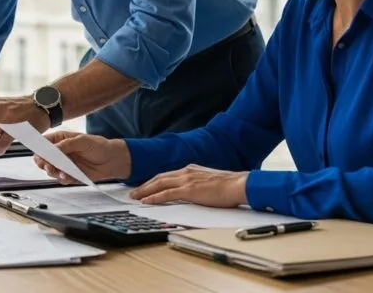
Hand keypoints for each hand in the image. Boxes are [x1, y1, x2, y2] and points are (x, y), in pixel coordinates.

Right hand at [33, 131, 131, 182]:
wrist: (112, 160)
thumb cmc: (99, 146)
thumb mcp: (83, 141)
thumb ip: (67, 144)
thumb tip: (53, 149)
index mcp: (61, 139)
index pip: (43, 143)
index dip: (38, 148)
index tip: (39, 154)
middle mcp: (60, 152)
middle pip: (43, 158)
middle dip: (43, 163)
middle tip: (48, 166)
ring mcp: (64, 164)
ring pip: (50, 170)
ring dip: (53, 172)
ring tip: (61, 172)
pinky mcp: (70, 175)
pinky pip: (61, 179)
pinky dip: (63, 179)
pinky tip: (68, 177)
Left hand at [129, 165, 248, 206]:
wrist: (239, 184)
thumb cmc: (229, 186)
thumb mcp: (209, 181)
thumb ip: (198, 184)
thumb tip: (193, 192)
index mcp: (191, 170)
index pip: (167, 175)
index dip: (154, 181)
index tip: (145, 187)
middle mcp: (186, 172)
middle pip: (159, 178)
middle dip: (145, 185)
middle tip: (133, 192)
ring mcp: (187, 180)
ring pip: (159, 184)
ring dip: (145, 191)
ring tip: (135, 197)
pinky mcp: (189, 190)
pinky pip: (167, 194)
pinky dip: (154, 197)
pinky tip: (146, 202)